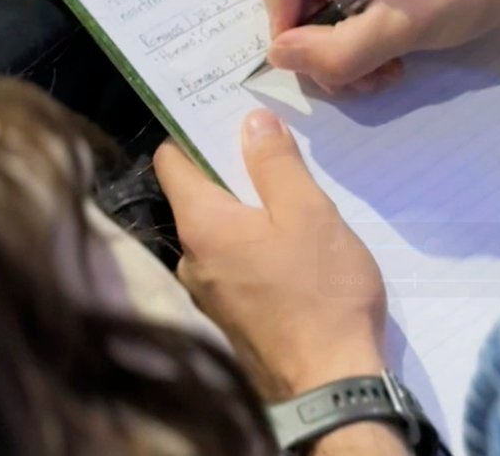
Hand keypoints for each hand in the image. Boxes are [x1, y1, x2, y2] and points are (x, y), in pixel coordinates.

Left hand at [155, 111, 387, 394]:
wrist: (328, 385)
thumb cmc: (320, 293)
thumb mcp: (308, 213)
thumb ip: (276, 164)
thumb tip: (251, 122)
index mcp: (201, 225)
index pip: (171, 159)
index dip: (195, 130)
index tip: (229, 114)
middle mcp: (191, 258)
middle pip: (198, 194)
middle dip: (233, 170)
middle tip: (275, 150)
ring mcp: (209, 292)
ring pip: (220, 231)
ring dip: (250, 211)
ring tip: (295, 199)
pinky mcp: (232, 316)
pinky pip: (235, 263)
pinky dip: (257, 245)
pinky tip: (296, 248)